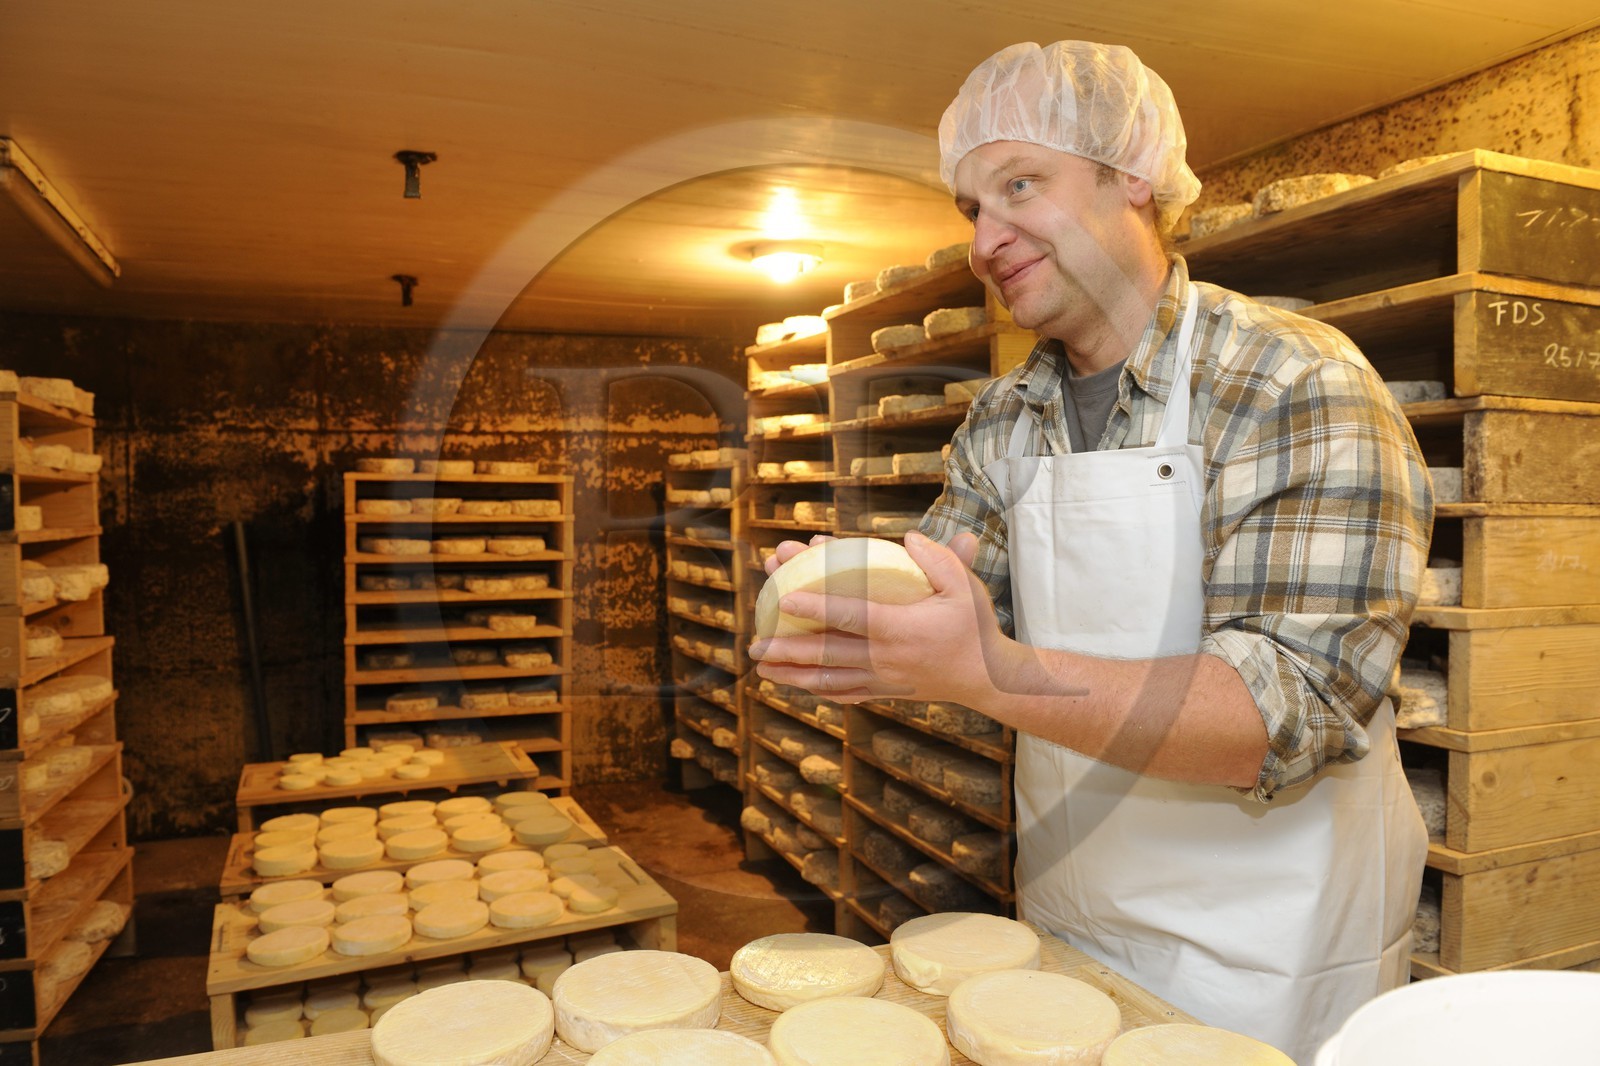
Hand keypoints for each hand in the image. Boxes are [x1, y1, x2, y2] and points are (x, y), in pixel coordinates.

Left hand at [749, 531, 1012, 706]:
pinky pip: (844, 692)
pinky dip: (817, 689)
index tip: (785, 599)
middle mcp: (885, 657)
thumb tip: (909, 538)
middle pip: (827, 652)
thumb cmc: (975, 628)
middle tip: (754, 643)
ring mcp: (883, 678)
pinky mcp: (885, 690)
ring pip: (829, 678)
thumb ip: (941, 560)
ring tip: (761, 667)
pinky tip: (795, 684)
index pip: (850, 616)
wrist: (989, 678)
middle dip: (788, 648)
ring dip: (793, 673)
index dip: (816, 607)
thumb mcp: (966, 588)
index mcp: (900, 629)